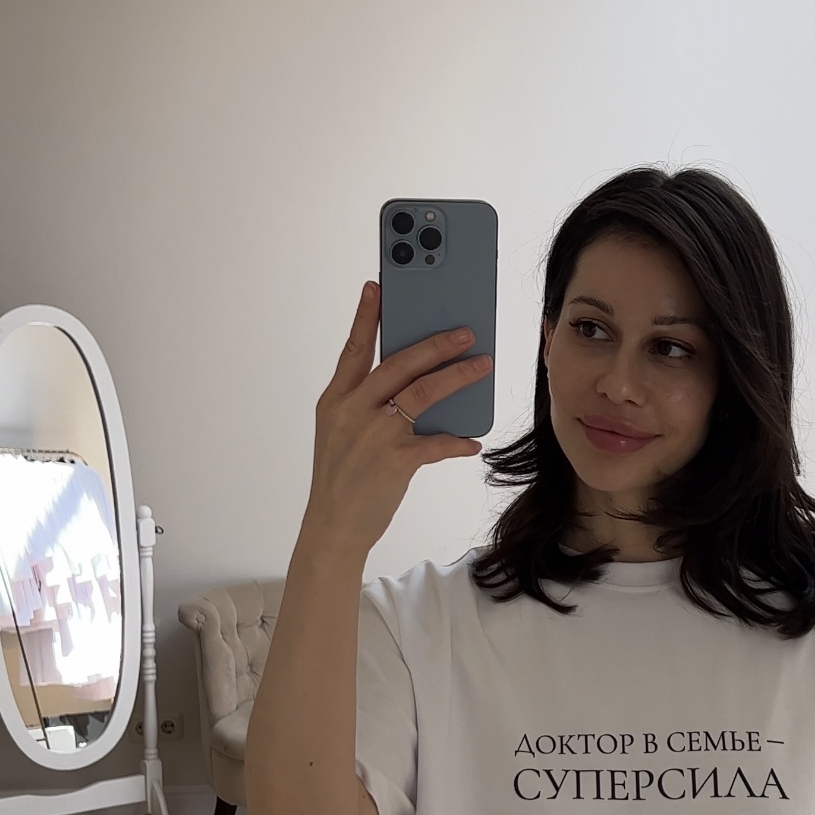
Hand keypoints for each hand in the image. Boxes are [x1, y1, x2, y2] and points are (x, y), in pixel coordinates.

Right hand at [305, 279, 491, 557]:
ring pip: (423, 392)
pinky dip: (457, 442)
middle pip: (399, 363)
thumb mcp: (340, 434)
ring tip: (481, 366)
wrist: (333, 527)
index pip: (352, 349)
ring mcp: (374, 433)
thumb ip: (365, 405)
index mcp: (335, 400)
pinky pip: (437, 441)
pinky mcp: (395, 459)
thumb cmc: (341, 480)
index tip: (377, 287)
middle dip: (435, 343)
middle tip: (464, 331)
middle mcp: (352, 410)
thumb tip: (411, 383)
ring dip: (457, 376)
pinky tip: (471, 442)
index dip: (365, 317)